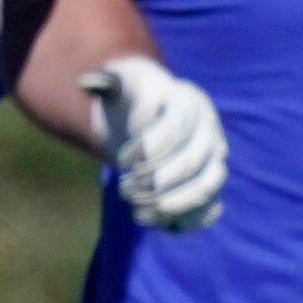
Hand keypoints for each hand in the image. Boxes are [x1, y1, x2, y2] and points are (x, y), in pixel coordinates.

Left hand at [84, 57, 226, 231]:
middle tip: (125, 189)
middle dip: (155, 182)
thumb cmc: (132, 97)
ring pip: (208, 186)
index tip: (121, 160)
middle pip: (192, 161)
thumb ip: (104, 81)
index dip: (147, 149)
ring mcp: (215, 157)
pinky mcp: (210, 182)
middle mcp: (210, 129)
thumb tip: (87, 83)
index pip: (176, 127)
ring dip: (171, 205)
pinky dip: (185, 220)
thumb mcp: (119, 82)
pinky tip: (154, 221)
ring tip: (138, 213)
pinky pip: (210, 209)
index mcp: (188, 100)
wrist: (150, 114)